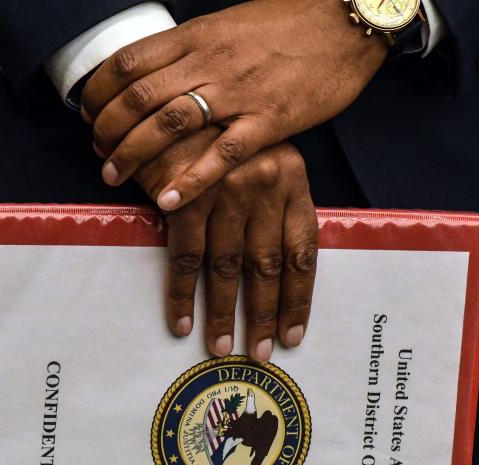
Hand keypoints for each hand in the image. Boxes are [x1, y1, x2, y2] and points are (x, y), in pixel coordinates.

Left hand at [83, 0, 386, 210]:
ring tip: (114, 176)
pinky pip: (221, 155)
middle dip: (107, 129)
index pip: (128, 63)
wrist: (346, 21)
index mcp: (196, 36)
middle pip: (138, 98)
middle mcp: (208, 62)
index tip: (89, 113)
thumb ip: (193, 50)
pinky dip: (190, 179)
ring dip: (133, 155)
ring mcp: (237, 93)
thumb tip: (158, 73)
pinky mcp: (268, 121)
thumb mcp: (229, 24)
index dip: (99, 91)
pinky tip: (167, 199)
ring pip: (168, 125)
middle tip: (98, 152)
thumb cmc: (289, 22)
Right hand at [133, 131, 318, 361]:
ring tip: (223, 348)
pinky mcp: (186, 198)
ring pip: (229, 268)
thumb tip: (276, 262)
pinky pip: (185, 259)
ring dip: (225, 313)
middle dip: (265, 316)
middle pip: (269, 267)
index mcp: (292, 179)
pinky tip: (182, 323)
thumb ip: (274, 203)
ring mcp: (226, 193)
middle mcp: (265, 187)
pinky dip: (182, 296)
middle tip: (261, 353)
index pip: (303, 252)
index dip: (299, 298)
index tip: (295, 333)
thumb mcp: (263, 156)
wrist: (175, 97)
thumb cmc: (220, 132)